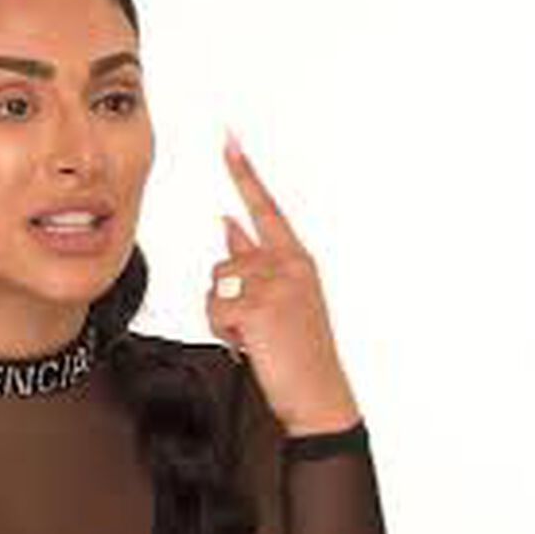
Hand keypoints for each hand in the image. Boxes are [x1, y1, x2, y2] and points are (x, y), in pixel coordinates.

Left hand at [206, 129, 361, 436]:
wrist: (319, 394)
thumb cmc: (300, 350)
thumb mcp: (285, 298)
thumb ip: (256, 258)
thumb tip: (227, 222)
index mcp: (298, 259)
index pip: (266, 208)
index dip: (245, 174)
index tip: (228, 139)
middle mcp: (290, 265)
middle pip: (225, 260)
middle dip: (227, 297)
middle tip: (258, 328)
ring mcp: (276, 284)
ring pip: (216, 285)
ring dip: (225, 316)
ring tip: (257, 336)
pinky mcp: (259, 306)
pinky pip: (215, 309)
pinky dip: (224, 332)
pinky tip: (251, 345)